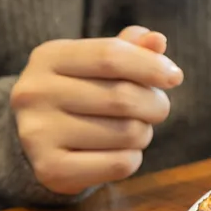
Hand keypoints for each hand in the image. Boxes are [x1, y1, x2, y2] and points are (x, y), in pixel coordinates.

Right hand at [10, 26, 182, 195]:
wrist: (38, 139)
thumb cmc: (79, 90)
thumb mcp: (96, 63)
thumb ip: (128, 48)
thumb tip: (157, 41)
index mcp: (48, 57)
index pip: (110, 55)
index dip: (151, 65)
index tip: (175, 77)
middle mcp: (35, 93)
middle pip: (122, 97)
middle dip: (154, 104)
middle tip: (156, 109)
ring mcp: (37, 134)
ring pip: (126, 132)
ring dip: (143, 133)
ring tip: (132, 129)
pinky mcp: (49, 169)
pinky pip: (119, 164)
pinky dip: (132, 158)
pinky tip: (119, 151)